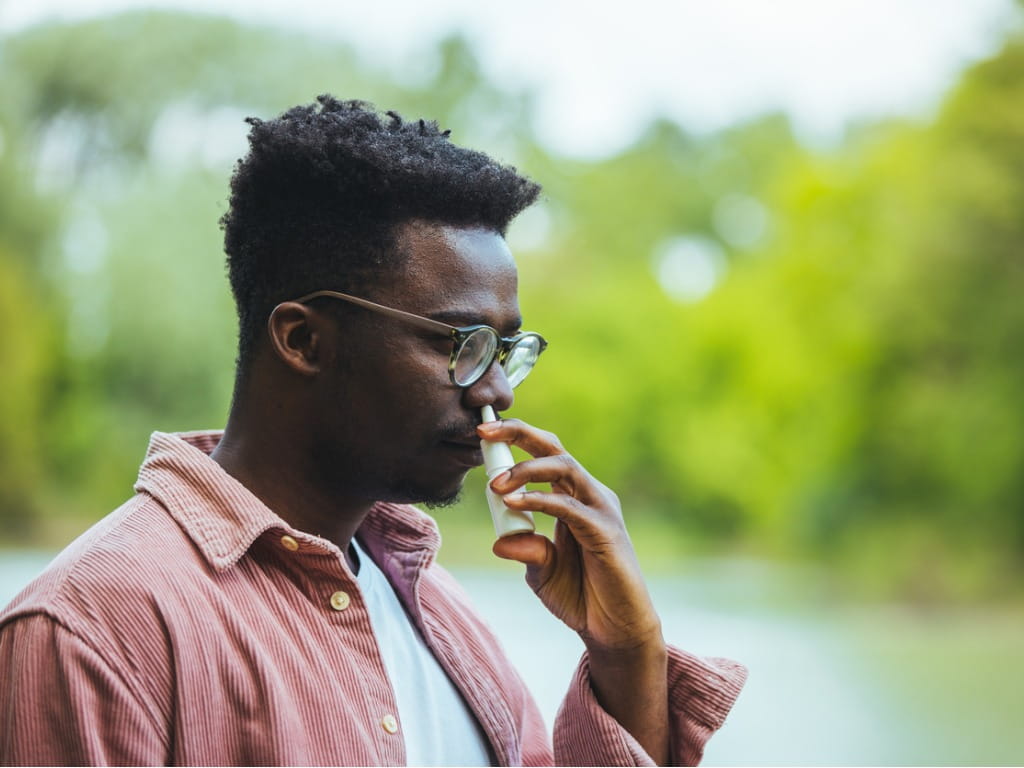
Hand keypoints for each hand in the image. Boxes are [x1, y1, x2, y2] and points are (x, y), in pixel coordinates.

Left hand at [478, 417, 661, 650]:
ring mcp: (600, 510)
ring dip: (527, 469)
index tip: (481, 433)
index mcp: (573, 497)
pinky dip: (539, 500)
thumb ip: (525, 551)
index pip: (545, 454)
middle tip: (483, 430)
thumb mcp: (541, 572)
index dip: (515, 439)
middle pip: (555, 448)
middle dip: (519, 433)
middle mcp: (589, 495)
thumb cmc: (581, 597)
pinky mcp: (606, 531)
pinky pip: (569, 506)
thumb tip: (500, 542)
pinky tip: (514, 502)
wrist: (614, 631)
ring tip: (496, 484)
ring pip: (565, 467)